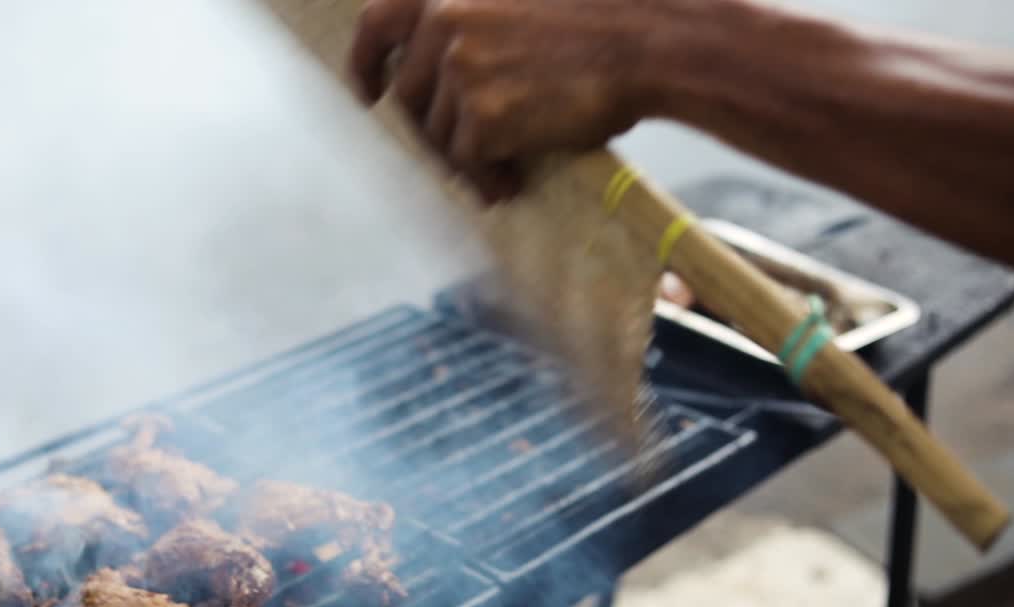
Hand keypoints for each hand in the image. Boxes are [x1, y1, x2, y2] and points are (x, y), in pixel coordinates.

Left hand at [349, 0, 657, 201]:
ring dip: (466, 155)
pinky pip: (466, 161)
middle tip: (457, 152)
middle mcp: (445, 19)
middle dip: (429, 128)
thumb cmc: (603, 20)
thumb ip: (477, 19)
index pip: (378, 21)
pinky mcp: (481, 114)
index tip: (369, 91)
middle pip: (409, 93)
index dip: (365, 61)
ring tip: (505, 164)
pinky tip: (511, 181)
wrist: (649, 41)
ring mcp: (459, 66)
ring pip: (438, 132)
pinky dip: (486, 178)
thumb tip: (441, 66)